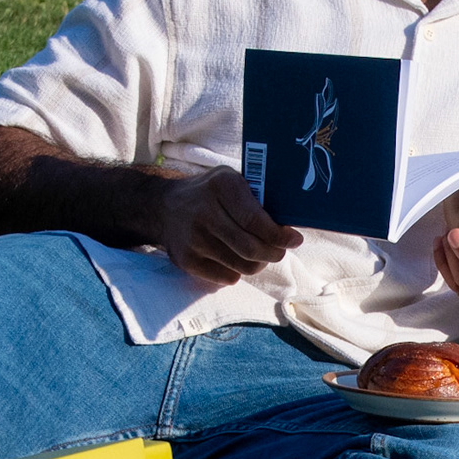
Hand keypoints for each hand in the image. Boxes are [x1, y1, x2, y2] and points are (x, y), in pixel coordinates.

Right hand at [146, 167, 302, 283]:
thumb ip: (257, 197)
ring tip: (258, 253)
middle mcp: (204, 212)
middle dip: (274, 254)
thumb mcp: (230, 180)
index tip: (295, 240)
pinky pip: (228, 278)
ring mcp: (193, 239)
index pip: (256, 221)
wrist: (163, 207)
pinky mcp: (186, 260)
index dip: (280, 236)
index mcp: (221, 186)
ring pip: (244, 266)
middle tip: (280, 251)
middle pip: (252, 248)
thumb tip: (289, 225)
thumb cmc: (209, 194)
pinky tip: (234, 257)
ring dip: (259, 264)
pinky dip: (238, 271)